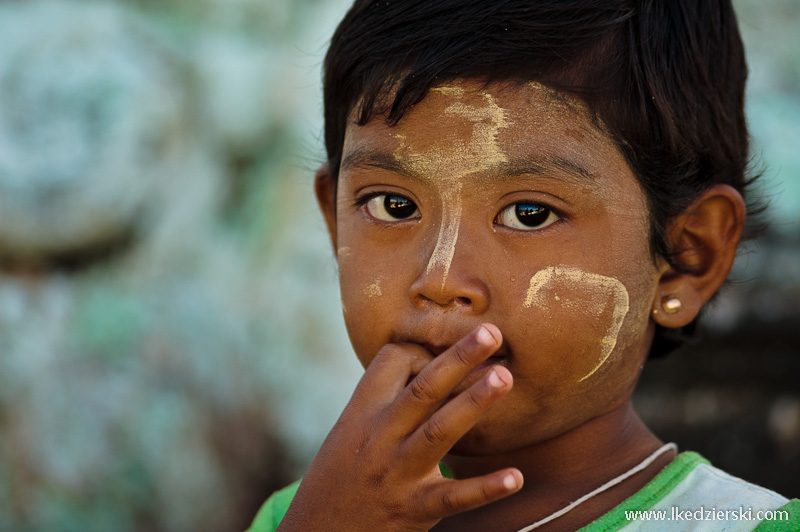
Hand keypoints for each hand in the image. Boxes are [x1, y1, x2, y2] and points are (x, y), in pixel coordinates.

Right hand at [276, 323, 521, 531]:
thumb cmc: (340, 478)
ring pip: (439, 431)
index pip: (393, 364)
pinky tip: (515, 477)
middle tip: (493, 333)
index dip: (423, 351)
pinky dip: (486, 488)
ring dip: (474, 402)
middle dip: (459, 358)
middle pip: (424, 389)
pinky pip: (455, 498)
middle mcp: (379, 438)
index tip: (443, 353)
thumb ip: (387, 403)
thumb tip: (433, 366)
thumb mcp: (350, 433)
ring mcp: (397, 474)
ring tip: (505, 377)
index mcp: (361, 413)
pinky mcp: (414, 511)